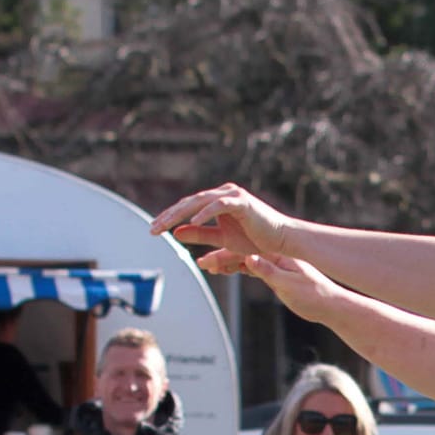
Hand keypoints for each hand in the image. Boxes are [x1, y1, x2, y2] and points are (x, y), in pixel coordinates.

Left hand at [150, 183, 292, 259]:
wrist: (280, 240)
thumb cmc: (255, 239)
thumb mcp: (221, 238)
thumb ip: (200, 233)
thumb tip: (177, 232)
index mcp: (217, 200)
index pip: (188, 206)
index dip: (170, 217)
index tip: (154, 229)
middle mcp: (222, 194)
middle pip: (189, 202)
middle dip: (169, 216)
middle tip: (153, 229)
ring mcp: (232, 195)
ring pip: (200, 201)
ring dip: (181, 213)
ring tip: (166, 226)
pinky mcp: (242, 202)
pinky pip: (219, 206)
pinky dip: (206, 213)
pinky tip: (193, 222)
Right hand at [213, 251, 345, 325]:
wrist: (330, 303)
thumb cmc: (313, 295)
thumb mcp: (288, 284)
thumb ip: (268, 271)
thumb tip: (248, 259)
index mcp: (275, 256)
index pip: (243, 252)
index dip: (223, 255)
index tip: (207, 259)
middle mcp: (272, 257)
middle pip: (239, 254)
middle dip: (218, 257)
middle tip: (200, 262)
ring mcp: (272, 265)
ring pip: (242, 261)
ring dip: (224, 262)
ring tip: (207, 266)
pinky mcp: (275, 274)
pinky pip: (250, 268)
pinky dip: (236, 269)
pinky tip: (224, 270)